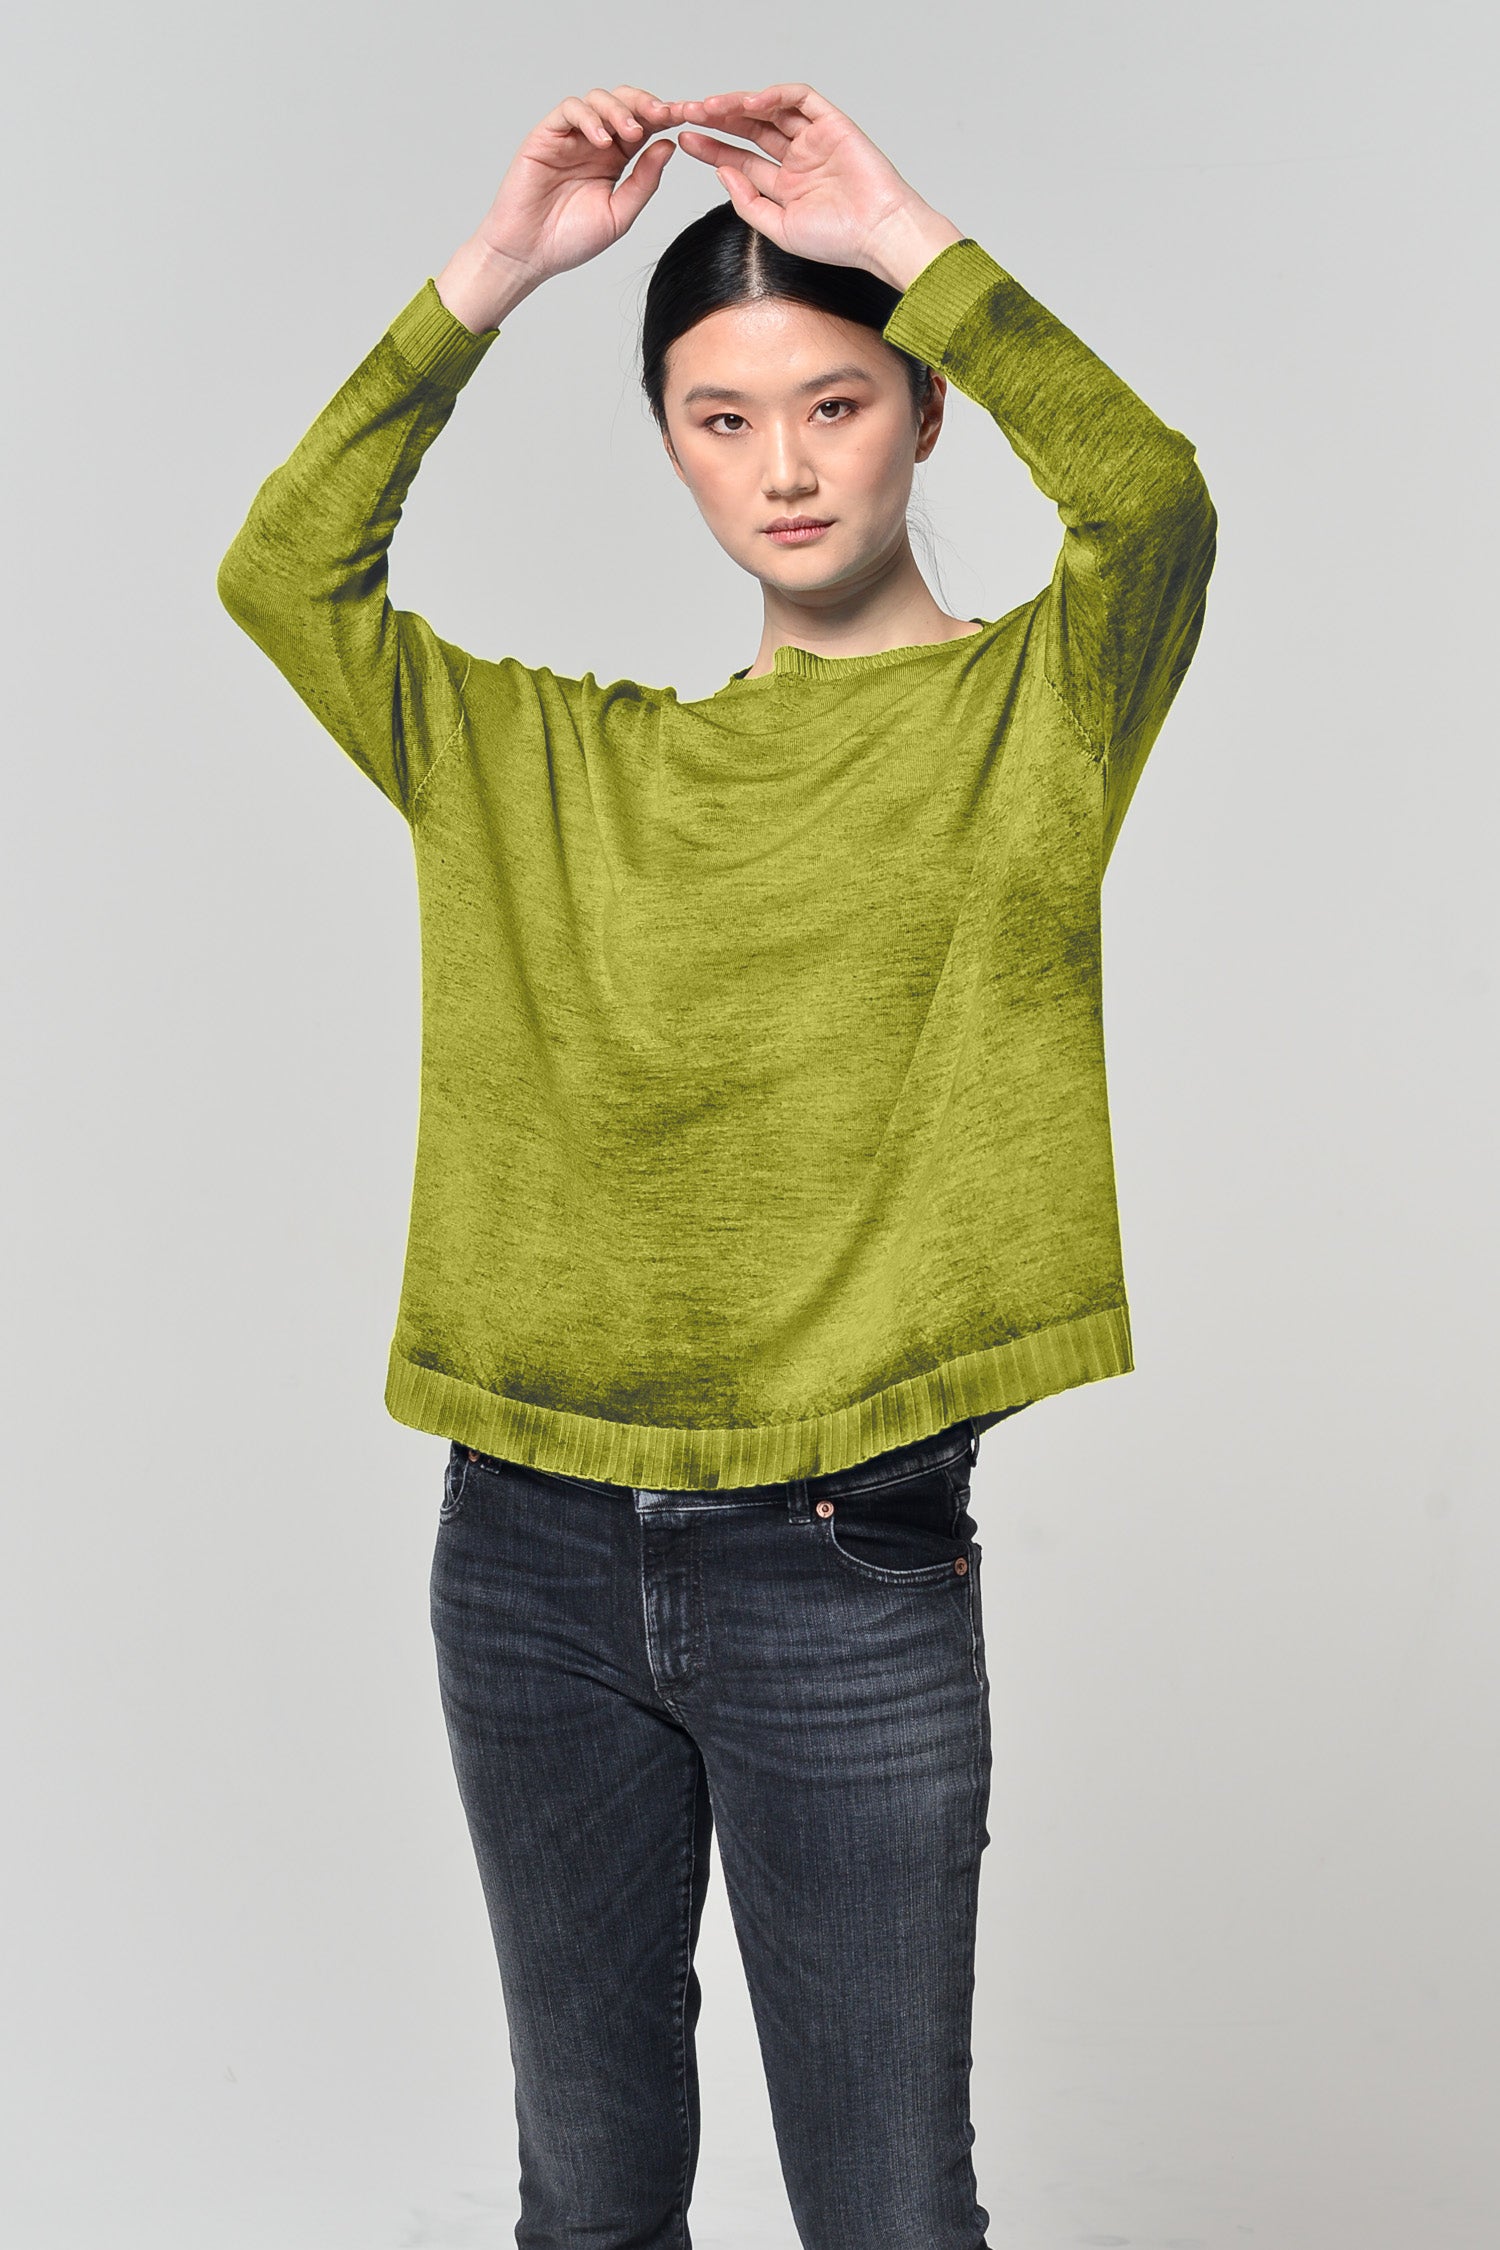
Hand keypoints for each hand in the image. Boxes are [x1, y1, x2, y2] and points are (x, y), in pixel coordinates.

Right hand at [464, 85, 680, 294]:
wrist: (530, 254)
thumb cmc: (571, 240)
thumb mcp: (620, 214)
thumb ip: (644, 181)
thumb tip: (669, 146)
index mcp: (617, 158)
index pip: (645, 126)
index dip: (666, 118)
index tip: (689, 117)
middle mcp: (595, 141)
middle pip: (625, 103)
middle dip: (647, 104)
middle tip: (666, 114)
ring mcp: (571, 136)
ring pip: (599, 99)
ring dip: (620, 109)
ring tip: (632, 132)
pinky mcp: (546, 135)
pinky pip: (570, 110)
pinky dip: (588, 117)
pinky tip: (601, 140)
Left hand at [673, 83, 963, 287]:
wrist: (877, 233)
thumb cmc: (836, 241)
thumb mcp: (778, 228)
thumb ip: (747, 202)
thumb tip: (721, 173)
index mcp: (785, 187)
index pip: (740, 160)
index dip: (712, 148)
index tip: (685, 140)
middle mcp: (798, 160)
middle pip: (750, 130)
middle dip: (719, 120)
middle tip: (690, 113)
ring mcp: (815, 140)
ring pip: (770, 110)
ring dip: (740, 104)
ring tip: (711, 106)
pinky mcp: (832, 124)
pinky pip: (800, 98)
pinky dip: (775, 95)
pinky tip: (752, 101)